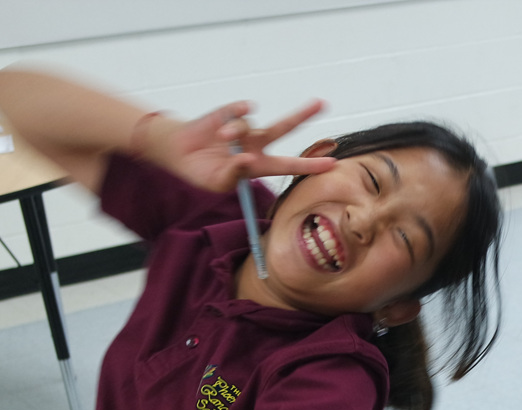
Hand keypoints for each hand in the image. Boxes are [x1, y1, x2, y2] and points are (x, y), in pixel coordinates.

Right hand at [144, 99, 336, 191]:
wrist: (178, 153)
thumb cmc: (203, 172)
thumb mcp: (219, 182)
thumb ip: (234, 174)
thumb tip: (247, 159)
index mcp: (259, 165)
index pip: (289, 164)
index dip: (310, 165)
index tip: (332, 163)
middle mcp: (255, 143)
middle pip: (283, 127)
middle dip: (303, 115)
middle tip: (323, 103)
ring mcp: (242, 128)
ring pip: (248, 125)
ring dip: (236, 132)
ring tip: (222, 139)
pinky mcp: (226, 113)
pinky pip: (238, 110)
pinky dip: (236, 113)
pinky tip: (228, 120)